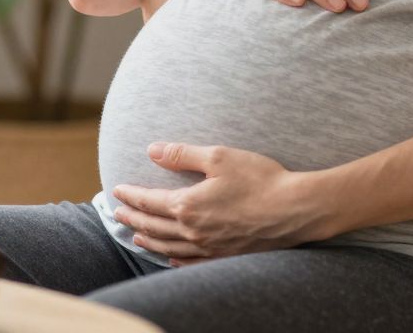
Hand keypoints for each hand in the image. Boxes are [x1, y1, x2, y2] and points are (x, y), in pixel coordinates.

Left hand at [111, 142, 328, 264]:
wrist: (295, 210)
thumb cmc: (259, 179)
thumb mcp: (219, 157)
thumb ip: (182, 154)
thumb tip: (152, 150)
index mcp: (189, 206)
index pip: (150, 201)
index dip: (131, 195)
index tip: (116, 190)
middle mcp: (194, 231)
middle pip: (155, 226)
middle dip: (134, 218)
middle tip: (118, 213)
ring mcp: (210, 248)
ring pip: (170, 247)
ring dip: (150, 241)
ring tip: (136, 236)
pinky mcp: (226, 256)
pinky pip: (192, 263)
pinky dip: (176, 260)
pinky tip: (172, 258)